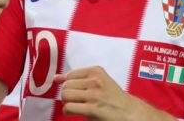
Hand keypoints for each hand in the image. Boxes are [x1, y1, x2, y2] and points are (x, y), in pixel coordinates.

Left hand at [56, 66, 173, 120]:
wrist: (128, 111)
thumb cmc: (113, 97)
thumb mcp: (99, 81)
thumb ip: (78, 78)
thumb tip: (56, 78)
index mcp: (97, 71)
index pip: (70, 75)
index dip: (70, 85)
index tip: (77, 91)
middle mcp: (95, 80)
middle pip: (66, 86)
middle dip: (68, 95)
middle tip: (80, 100)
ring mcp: (94, 94)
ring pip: (65, 96)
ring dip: (68, 103)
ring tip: (79, 105)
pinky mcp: (92, 108)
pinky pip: (68, 108)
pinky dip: (69, 112)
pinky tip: (79, 112)